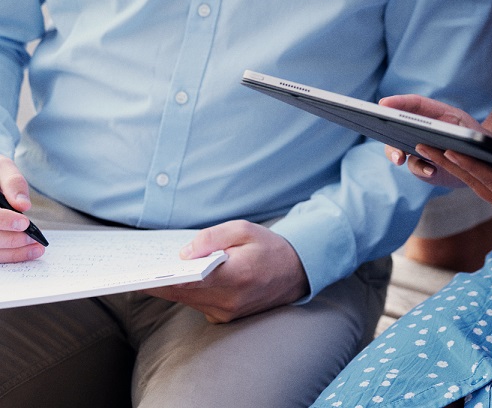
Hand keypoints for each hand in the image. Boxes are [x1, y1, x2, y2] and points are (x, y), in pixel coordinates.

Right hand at [0, 155, 43, 264]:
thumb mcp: (2, 168)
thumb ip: (12, 182)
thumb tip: (24, 205)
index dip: (4, 221)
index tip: (24, 222)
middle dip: (11, 239)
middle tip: (33, 239)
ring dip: (12, 253)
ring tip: (35, 249)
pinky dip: (8, 255)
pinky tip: (25, 252)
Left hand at [145, 220, 308, 322]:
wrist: (296, 272)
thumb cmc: (269, 248)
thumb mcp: (245, 230)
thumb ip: (213, 238)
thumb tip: (184, 252)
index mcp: (235, 276)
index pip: (188, 281)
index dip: (161, 278)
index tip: (139, 273)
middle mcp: (229, 301)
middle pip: (181, 293)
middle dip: (160, 280)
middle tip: (137, 268)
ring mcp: (226, 313)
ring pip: (186, 300)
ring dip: (172, 285)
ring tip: (154, 269)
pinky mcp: (224, 318)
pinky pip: (197, 304)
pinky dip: (187, 292)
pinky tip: (180, 278)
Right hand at [378, 94, 486, 187]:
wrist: (483, 159)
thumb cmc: (474, 136)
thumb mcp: (467, 127)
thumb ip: (452, 130)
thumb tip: (432, 137)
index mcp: (433, 113)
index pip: (413, 104)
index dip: (397, 102)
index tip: (382, 104)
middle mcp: (421, 129)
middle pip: (397, 126)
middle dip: (388, 129)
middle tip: (383, 132)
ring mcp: (418, 147)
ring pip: (398, 148)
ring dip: (395, 153)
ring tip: (400, 159)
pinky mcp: (422, 165)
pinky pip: (415, 167)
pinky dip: (421, 169)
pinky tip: (431, 170)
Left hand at [429, 149, 491, 265]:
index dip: (473, 165)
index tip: (452, 149)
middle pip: (475, 183)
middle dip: (449, 163)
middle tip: (422, 143)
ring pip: (477, 186)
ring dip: (453, 167)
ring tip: (429, 148)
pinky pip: (486, 188)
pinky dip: (469, 173)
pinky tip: (457, 160)